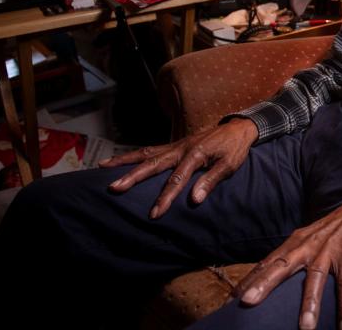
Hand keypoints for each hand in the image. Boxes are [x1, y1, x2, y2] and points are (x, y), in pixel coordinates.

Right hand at [100, 119, 258, 218]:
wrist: (237, 128)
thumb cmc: (234, 149)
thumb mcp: (229, 165)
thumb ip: (211, 181)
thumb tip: (194, 200)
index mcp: (195, 155)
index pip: (177, 180)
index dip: (165, 198)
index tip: (154, 214)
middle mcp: (180, 148)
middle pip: (153, 164)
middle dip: (133, 177)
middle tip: (114, 188)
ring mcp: (175, 145)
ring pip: (146, 153)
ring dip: (125, 161)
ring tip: (103, 167)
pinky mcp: (174, 145)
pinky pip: (151, 150)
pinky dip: (134, 155)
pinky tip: (120, 160)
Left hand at [235, 197, 341, 329]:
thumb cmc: (327, 232)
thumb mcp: (304, 241)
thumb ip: (286, 258)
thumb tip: (262, 280)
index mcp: (294, 243)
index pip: (267, 263)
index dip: (249, 281)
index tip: (231, 300)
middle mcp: (307, 246)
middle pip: (283, 266)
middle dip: (265, 284)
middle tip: (249, 302)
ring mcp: (328, 251)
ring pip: (316, 278)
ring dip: (310, 303)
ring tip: (305, 327)